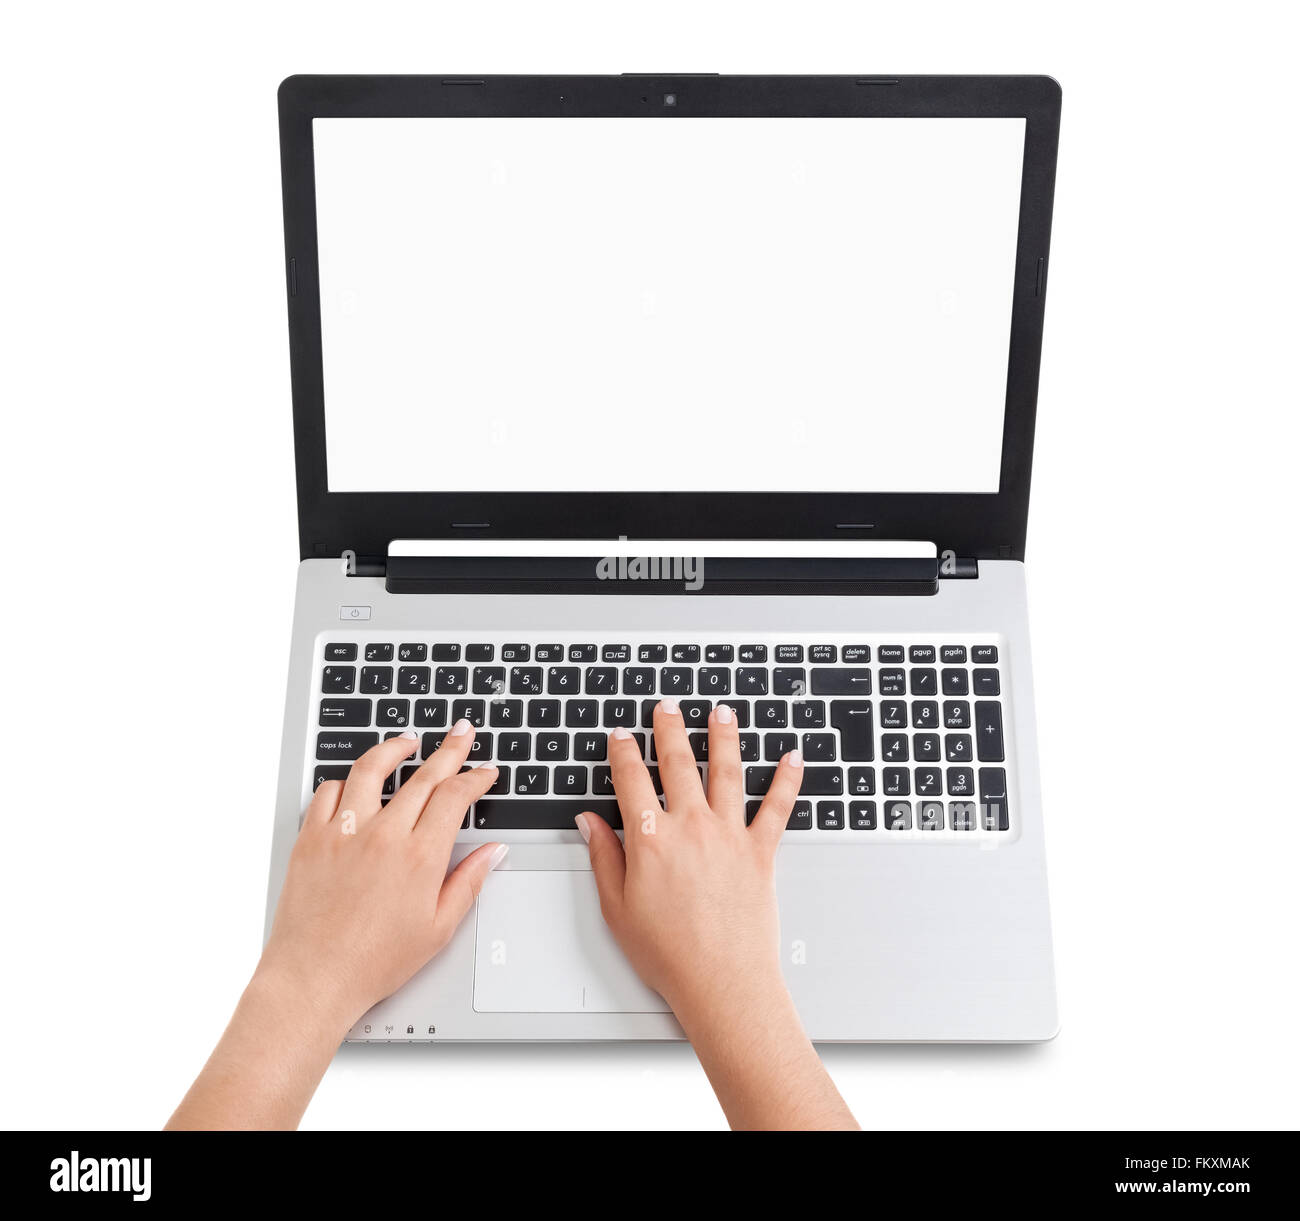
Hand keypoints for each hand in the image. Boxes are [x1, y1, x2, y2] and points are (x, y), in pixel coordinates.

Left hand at [259, 721, 506, 1028]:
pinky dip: (345, 780)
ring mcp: (344, 832)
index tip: (484, 772)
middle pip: (424, 775)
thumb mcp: (439, 928)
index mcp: (420, 856)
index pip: (455, 796)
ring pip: (371, 769)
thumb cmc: (373, 962)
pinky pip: (328, 792)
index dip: (475, 777)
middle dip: (450, 749)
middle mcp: (383, 835)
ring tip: (407, 741)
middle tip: (461, 733)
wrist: (313, 978)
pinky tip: (355, 782)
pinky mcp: (311, 838)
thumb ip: (469, 882)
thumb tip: (493, 852)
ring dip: (394, 748)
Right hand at [578, 699, 855, 1129]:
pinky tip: (792, 757)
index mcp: (650, 840)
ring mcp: (728, 835)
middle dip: (670, 729)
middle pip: (678, 763)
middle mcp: (690, 827)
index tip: (622, 736)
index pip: (631, 780)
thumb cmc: (669, 953)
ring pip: (726, 772)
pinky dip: (787, 780)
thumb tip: (589, 823)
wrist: (721, 981)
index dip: (624, 753)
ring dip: (724, 737)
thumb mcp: (617, 907)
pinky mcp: (761, 851)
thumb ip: (603, 857)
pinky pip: (777, 807)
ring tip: (722, 713)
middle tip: (667, 707)